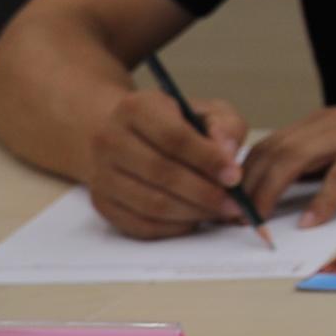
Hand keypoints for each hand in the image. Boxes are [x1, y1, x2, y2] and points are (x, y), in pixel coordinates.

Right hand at [86, 88, 251, 239]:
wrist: (127, 137)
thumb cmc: (176, 124)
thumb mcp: (205, 112)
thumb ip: (224, 127)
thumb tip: (228, 153)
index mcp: (135, 108)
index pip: (173, 137)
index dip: (208, 160)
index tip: (235, 177)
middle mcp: (109, 140)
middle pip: (161, 173)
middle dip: (205, 193)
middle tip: (234, 203)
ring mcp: (100, 174)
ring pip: (151, 204)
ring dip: (193, 213)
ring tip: (220, 212)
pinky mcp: (102, 203)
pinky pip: (140, 225)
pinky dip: (173, 227)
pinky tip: (195, 219)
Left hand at [237, 92, 335, 226]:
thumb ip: (324, 160)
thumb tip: (290, 187)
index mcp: (323, 122)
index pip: (269, 144)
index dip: (244, 173)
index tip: (233, 202)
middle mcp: (330, 123)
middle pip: (273, 150)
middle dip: (248, 185)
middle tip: (236, 217)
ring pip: (294, 159)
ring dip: (271, 191)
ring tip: (260, 220)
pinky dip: (321, 200)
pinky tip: (311, 222)